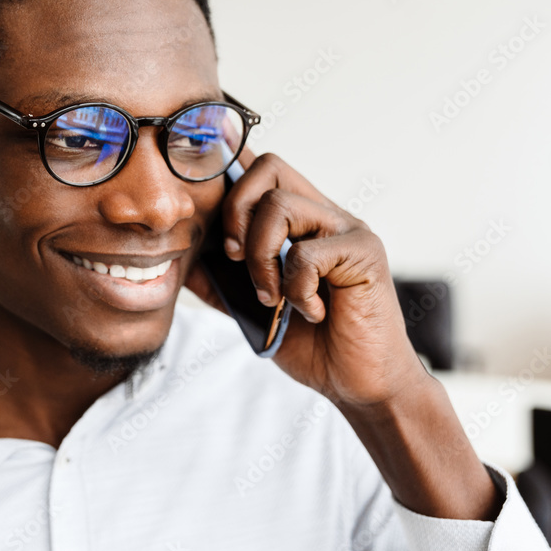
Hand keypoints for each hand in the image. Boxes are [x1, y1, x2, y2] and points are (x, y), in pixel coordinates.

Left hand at [184, 149, 427, 406]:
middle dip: (235, 211)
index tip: (207, 214)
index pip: (262, 171)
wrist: (361, 385)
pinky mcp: (364, 252)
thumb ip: (224, 285)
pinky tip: (311, 312)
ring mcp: (347, 229)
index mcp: (302, 222)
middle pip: (269, 166)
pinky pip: (307, 254)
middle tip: (234, 260)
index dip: (229, 174)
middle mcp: (326, 215)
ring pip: (280, 207)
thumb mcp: (256, 313)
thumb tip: (185, 261)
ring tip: (272, 298)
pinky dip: (296, 288)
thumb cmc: (316, 346)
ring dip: (261, 259)